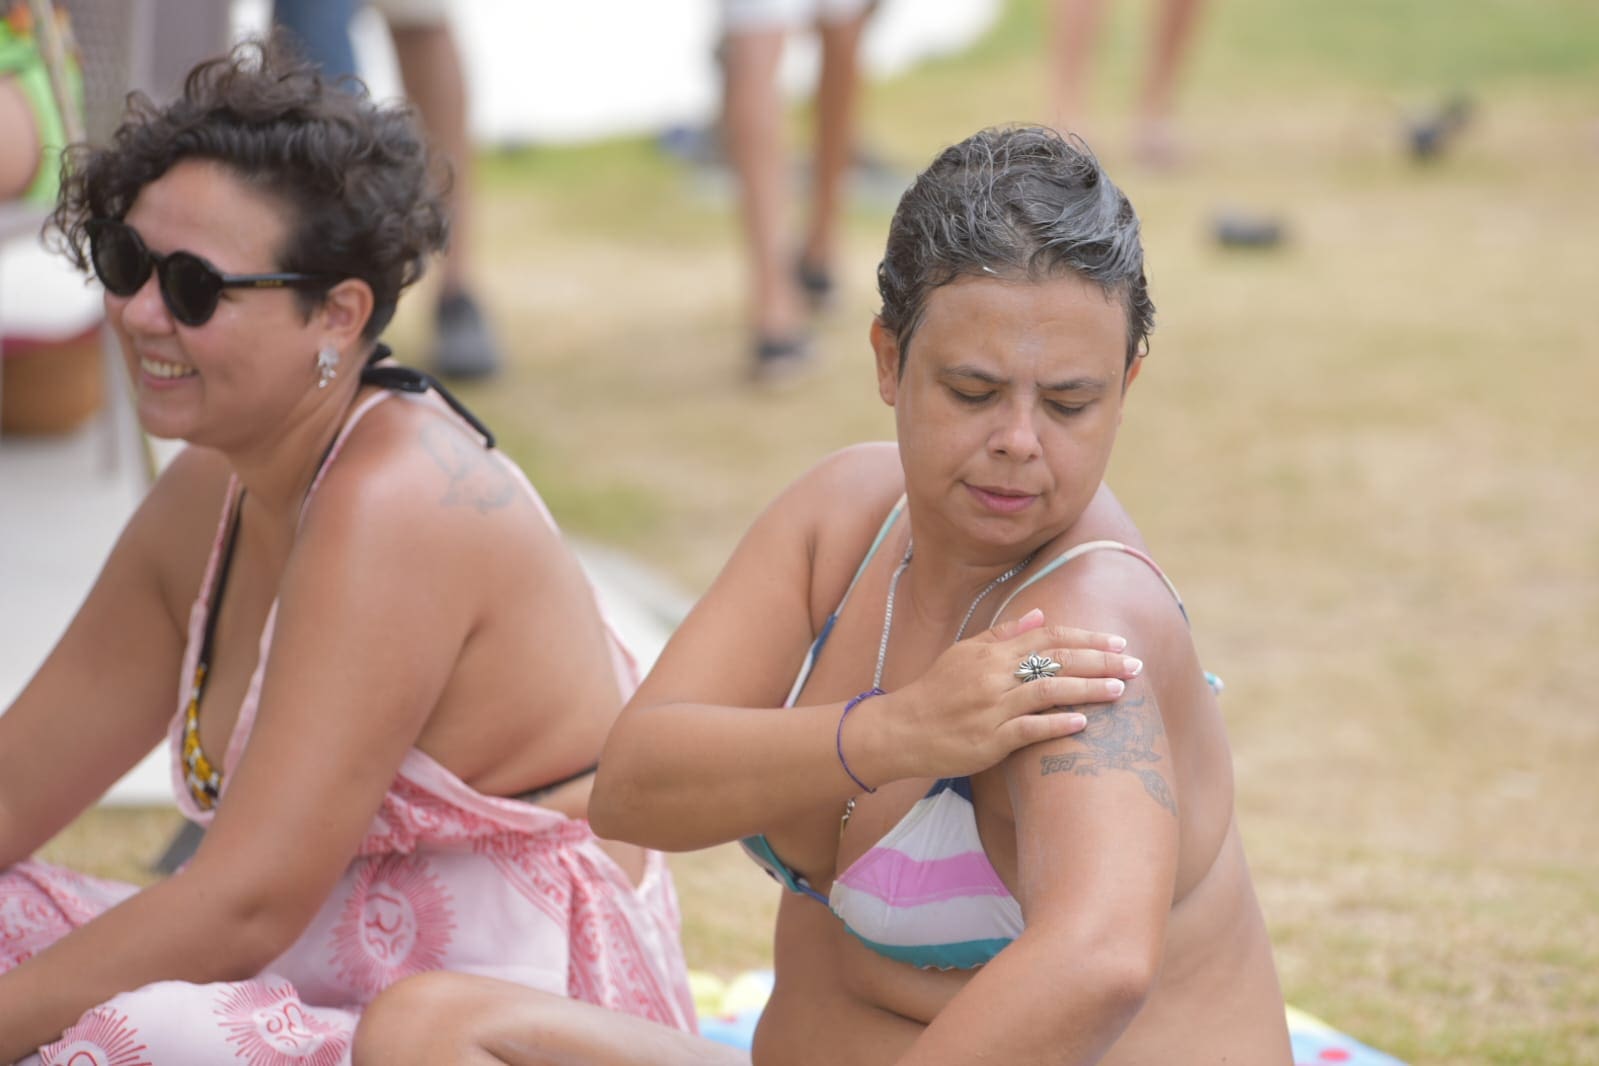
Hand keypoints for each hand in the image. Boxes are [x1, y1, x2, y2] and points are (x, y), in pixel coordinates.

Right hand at [851, 609, 1139, 784]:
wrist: (901, 729)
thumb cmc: (936, 691)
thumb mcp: (965, 653)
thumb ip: (1004, 634)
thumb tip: (1040, 615)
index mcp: (991, 653)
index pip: (1047, 638)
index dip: (1085, 639)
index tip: (1117, 642)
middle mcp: (993, 676)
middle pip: (1056, 661)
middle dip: (1100, 661)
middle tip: (1134, 664)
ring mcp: (992, 708)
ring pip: (1048, 692)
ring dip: (1088, 689)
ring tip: (1120, 691)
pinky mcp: (989, 740)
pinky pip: (1030, 730)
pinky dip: (1057, 724)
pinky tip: (1083, 723)